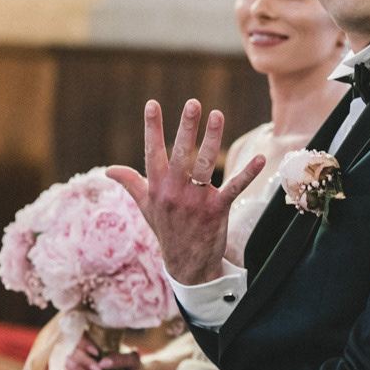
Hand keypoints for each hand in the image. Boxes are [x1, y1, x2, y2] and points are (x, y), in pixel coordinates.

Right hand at [63, 335, 140, 369]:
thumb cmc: (134, 368)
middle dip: (84, 361)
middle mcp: (86, 357)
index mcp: (96, 347)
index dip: (83, 344)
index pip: (80, 339)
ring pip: (69, 366)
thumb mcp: (132, 361)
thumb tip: (103, 362)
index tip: (96, 352)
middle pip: (73, 353)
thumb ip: (121, 359)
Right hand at [106, 99, 265, 284]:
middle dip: (186, 128)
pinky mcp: (217, 210)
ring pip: (206, 165)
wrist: (187, 265)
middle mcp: (175, 192)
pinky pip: (234, 188)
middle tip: (193, 104)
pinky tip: (260, 159)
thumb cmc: (167, 230)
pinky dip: (248, 173)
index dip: (153, 128)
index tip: (151, 104)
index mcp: (157, 188)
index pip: (152, 152)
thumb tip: (108, 170)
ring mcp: (196, 201)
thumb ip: (130, 183)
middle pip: (181, 154)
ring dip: (213, 139)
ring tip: (217, 115)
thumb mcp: (146, 207)